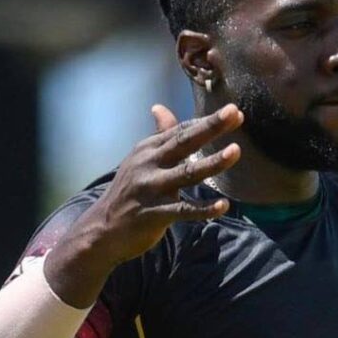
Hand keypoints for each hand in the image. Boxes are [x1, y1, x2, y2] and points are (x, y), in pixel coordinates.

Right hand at [44, 103, 242, 306]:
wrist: (102, 229)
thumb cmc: (129, 192)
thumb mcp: (139, 160)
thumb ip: (158, 136)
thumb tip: (159, 108)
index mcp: (148, 150)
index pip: (181, 130)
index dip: (207, 121)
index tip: (233, 111)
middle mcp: (149, 164)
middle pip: (184, 143)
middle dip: (210, 128)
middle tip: (234, 114)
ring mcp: (151, 189)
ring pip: (187, 173)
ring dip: (213, 162)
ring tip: (236, 151)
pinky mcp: (154, 214)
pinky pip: (184, 210)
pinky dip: (204, 208)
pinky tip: (223, 205)